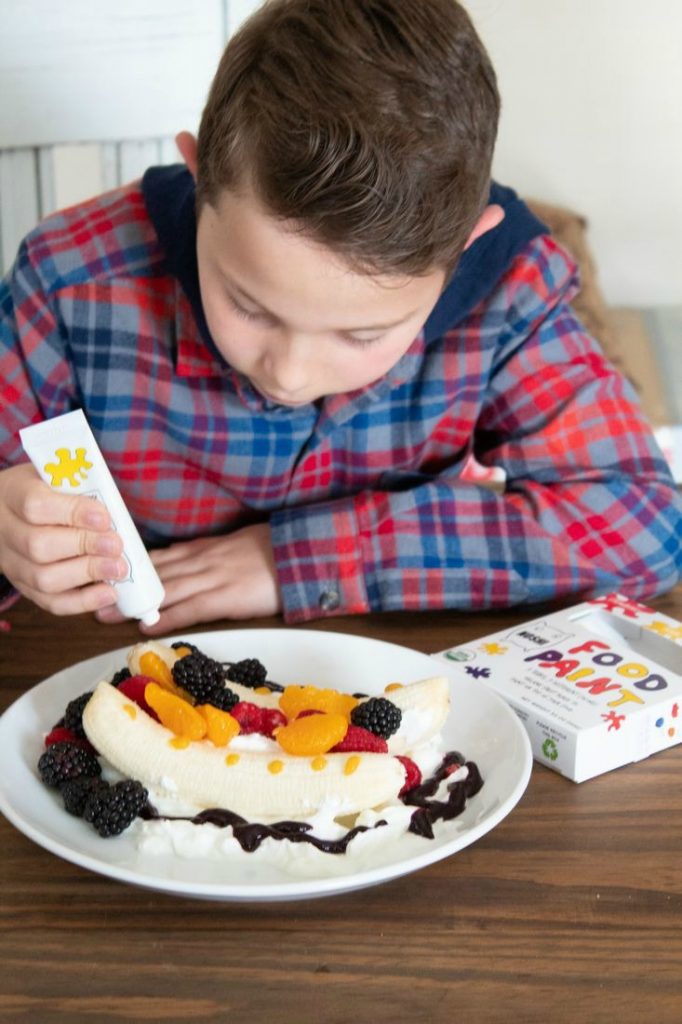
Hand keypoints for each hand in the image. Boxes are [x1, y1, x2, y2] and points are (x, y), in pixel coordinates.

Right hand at [0, 463, 125, 614]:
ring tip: (119, 568)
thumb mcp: (55, 475)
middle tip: (116, 545)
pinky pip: (50, 601)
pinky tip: (109, 593)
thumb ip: (79, 487)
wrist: (12, 509)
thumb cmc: (45, 489)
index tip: (103, 517)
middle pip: (38, 546)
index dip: (72, 513)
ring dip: (86, 574)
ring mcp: (11, 562)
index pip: (35, 505)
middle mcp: (4, 531)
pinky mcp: (24, 586)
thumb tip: (112, 514)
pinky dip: (83, 601)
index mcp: (11, 494)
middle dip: (84, 546)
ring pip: (43, 578)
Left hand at [95, 523, 281, 632]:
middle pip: (156, 574)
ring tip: (110, 614)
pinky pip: (191, 608)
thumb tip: (182, 556)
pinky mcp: (228, 596)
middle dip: (125, 587)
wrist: (303, 551)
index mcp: (206, 548)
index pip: (162, 557)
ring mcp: (214, 577)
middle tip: (95, 597)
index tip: (109, 575)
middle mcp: (204, 560)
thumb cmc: (275, 549)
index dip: (134, 569)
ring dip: (136, 605)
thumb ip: (209, 550)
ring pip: (166, 591)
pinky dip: (168, 617)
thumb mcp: (236, 542)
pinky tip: (148, 626)